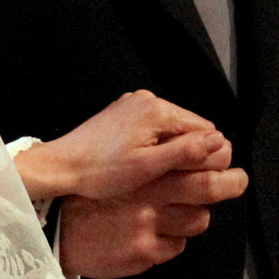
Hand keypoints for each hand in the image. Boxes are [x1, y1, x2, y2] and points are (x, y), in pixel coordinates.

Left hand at [12, 91, 229, 201]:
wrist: (60, 167)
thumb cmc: (99, 172)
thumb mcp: (148, 167)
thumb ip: (186, 152)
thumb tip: (219, 141)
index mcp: (158, 110)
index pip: (206, 130)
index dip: (207, 156)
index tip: (195, 177)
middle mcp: (148, 100)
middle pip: (189, 127)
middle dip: (187, 152)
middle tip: (171, 178)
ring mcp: (134, 104)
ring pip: (171, 128)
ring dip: (170, 149)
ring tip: (152, 173)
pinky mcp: (123, 112)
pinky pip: (152, 127)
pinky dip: (153, 144)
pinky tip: (139, 163)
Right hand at [56, 164, 249, 278]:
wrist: (57, 229)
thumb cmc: (93, 196)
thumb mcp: (122, 169)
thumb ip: (154, 163)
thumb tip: (196, 152)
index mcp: (143, 169)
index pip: (195, 158)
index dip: (217, 156)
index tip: (223, 156)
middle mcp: (148, 194)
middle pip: (208, 187)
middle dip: (232, 182)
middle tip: (238, 180)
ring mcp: (148, 225)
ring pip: (197, 220)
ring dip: (195, 215)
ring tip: (182, 213)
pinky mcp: (144, 252)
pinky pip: (177, 246)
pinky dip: (172, 240)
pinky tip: (155, 235)